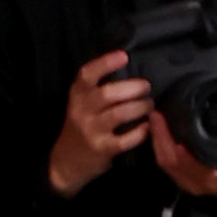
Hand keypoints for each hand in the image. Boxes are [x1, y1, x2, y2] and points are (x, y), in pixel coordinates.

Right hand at [49, 45, 151, 193]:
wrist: (67, 161)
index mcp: (77, 95)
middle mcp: (81, 111)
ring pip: (119, 114)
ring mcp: (91, 131)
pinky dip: (140, 132)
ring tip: (149, 105)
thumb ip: (97, 87)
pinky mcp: (102, 149)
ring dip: (140, 107)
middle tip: (147, 87)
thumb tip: (131, 67)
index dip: (105, 63)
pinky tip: (146, 126)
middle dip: (132, 88)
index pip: (86, 75)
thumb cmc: (82, 125)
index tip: (124, 55)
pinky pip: (125, 139)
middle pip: (107, 94)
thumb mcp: (82, 103)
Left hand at [150, 109, 216, 213]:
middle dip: (158, 137)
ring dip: (157, 142)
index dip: (169, 141)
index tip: (163, 122)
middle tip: (156, 115)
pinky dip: (161, 149)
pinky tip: (159, 136)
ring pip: (165, 163)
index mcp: (212, 176)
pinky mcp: (184, 182)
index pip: (182, 159)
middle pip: (168, 160)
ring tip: (155, 121)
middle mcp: (197, 182)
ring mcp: (188, 184)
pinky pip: (168, 166)